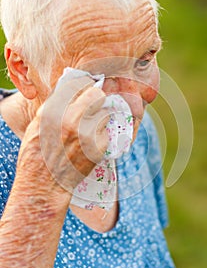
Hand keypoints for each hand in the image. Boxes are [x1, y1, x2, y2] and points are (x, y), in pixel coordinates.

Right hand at [17, 76, 109, 191]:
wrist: (44, 184)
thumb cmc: (36, 154)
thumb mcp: (37, 123)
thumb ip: (54, 104)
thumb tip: (71, 89)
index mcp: (54, 110)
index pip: (78, 84)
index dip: (83, 86)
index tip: (85, 89)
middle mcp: (71, 119)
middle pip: (97, 94)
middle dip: (96, 99)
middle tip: (93, 106)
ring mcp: (87, 134)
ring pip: (105, 114)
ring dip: (100, 118)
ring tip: (89, 129)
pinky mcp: (98, 148)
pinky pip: (107, 132)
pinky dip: (102, 135)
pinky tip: (91, 143)